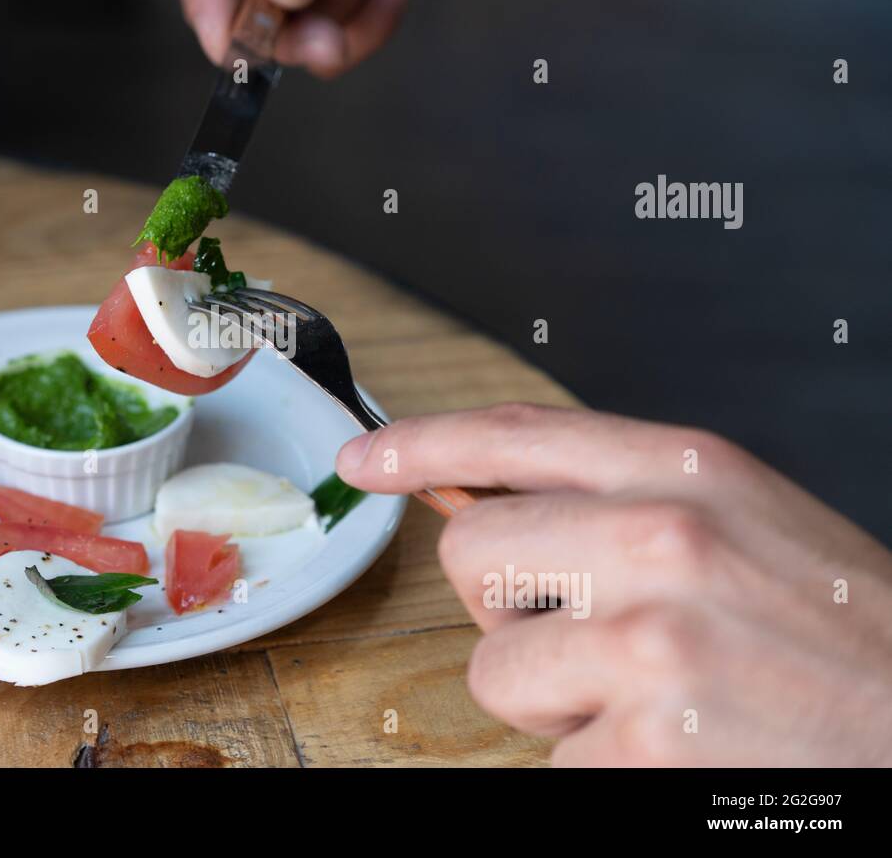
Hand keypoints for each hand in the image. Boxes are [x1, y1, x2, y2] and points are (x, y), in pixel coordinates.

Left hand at [336, 404, 891, 765]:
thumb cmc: (832, 621)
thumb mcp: (738, 514)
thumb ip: (618, 493)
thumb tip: (485, 495)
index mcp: (685, 468)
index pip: (511, 433)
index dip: (420, 442)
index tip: (362, 459)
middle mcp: (661, 540)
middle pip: (471, 550)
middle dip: (506, 603)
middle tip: (588, 627)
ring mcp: (652, 642)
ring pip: (492, 666)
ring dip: (551, 692)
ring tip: (644, 692)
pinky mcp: (648, 742)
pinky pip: (548, 753)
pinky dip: (595, 759)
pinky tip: (671, 744)